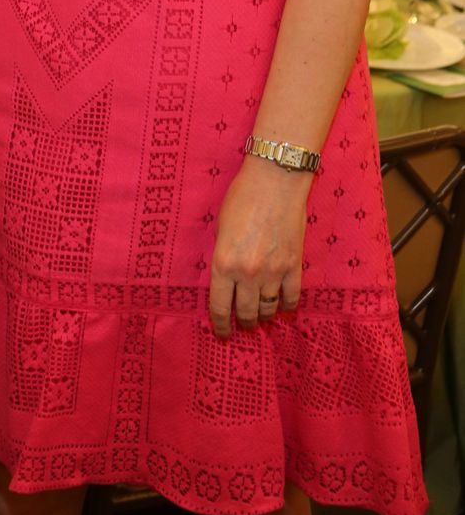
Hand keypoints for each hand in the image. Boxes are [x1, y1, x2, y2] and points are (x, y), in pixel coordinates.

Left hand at [208, 160, 309, 337]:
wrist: (275, 181)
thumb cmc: (242, 197)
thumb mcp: (221, 228)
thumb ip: (223, 256)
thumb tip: (227, 278)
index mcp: (224, 263)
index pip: (219, 307)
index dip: (220, 325)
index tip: (222, 333)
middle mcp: (247, 274)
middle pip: (245, 312)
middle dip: (243, 323)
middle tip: (242, 325)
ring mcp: (273, 272)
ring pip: (268, 308)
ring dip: (263, 316)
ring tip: (261, 317)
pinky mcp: (294, 266)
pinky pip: (292, 298)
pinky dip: (287, 306)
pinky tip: (284, 308)